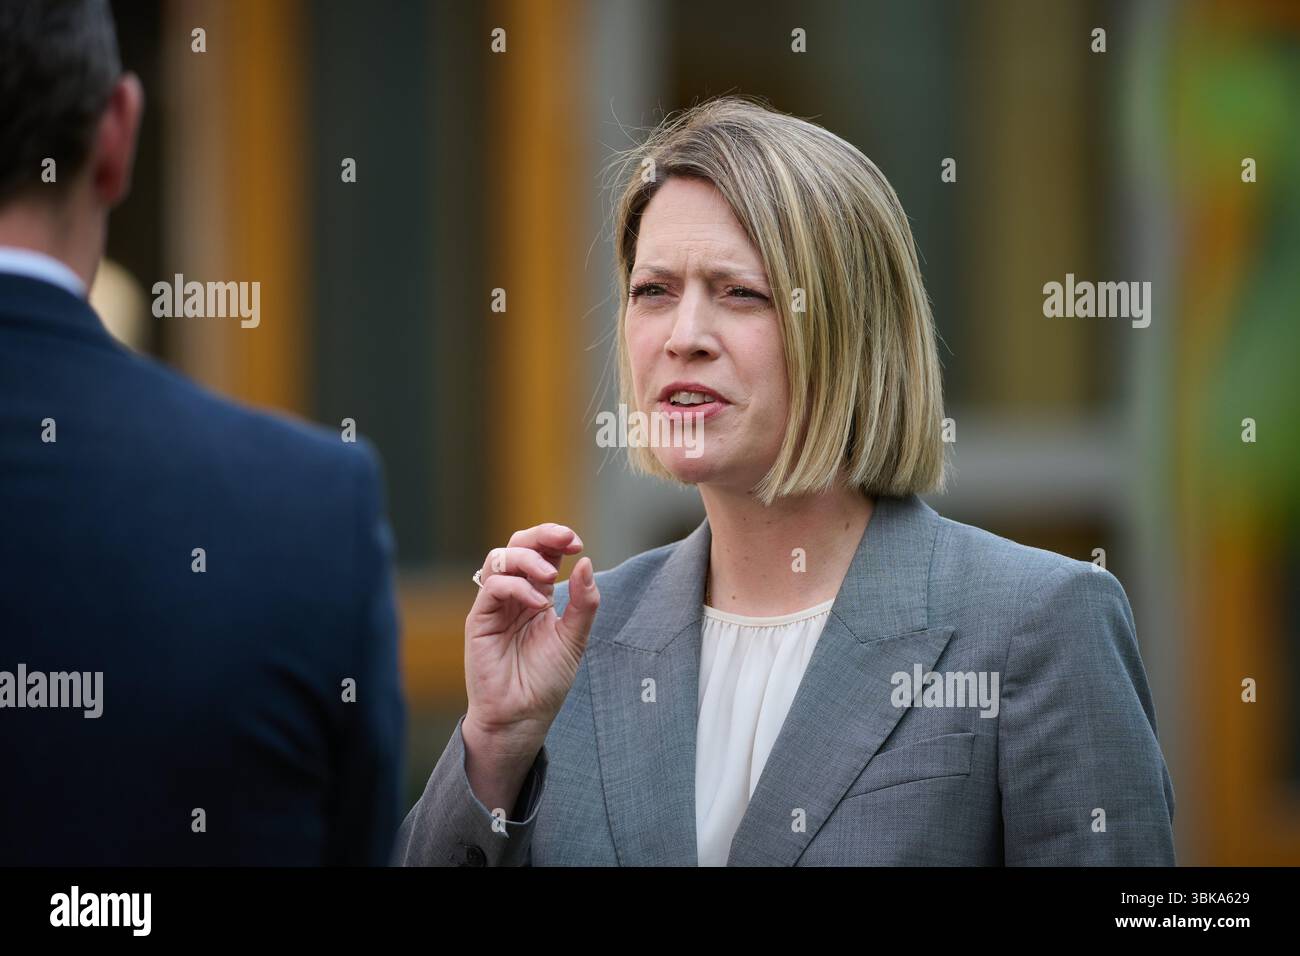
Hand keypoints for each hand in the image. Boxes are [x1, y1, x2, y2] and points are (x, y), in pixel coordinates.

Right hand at [463, 523, 599, 756]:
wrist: (522, 717)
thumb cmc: (545, 682)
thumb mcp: (573, 638)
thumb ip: (583, 603)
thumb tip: (585, 563)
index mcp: (537, 596)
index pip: (542, 553)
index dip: (557, 540)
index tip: (578, 544)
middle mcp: (514, 595)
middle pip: (518, 545)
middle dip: (542, 535)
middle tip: (566, 540)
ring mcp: (495, 605)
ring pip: (501, 558)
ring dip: (528, 559)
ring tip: (550, 577)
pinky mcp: (479, 619)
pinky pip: (492, 586)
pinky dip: (516, 586)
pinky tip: (537, 604)